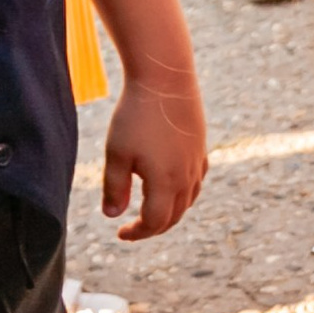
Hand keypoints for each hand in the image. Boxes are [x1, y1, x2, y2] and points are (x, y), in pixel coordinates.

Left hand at [102, 70, 209, 239]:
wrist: (166, 78)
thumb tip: (113, 216)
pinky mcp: (200, 147)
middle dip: (153, 227)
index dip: (137, 233)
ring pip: (188, 200)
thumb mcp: (116, 153)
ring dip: (170, 213)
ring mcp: (197, 162)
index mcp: (165, 183)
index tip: (119, 234)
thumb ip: (114, 188)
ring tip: (152, 212)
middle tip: (133, 229)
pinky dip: (185, 194)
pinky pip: (197, 181)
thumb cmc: (136, 115)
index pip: (154, 222)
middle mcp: (186, 177)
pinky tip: (174, 187)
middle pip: (174, 216)